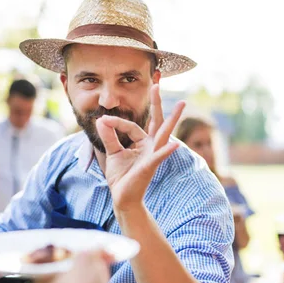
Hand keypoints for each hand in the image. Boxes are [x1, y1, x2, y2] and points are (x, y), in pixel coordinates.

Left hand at [96, 84, 184, 209]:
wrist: (122, 198)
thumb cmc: (121, 177)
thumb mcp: (112, 152)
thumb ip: (109, 135)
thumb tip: (101, 119)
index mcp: (143, 143)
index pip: (131, 126)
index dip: (115, 123)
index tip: (102, 120)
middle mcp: (151, 146)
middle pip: (156, 121)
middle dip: (157, 103)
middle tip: (157, 84)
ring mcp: (153, 155)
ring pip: (163, 134)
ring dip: (173, 119)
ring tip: (181, 105)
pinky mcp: (150, 166)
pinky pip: (159, 156)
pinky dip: (166, 150)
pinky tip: (174, 144)